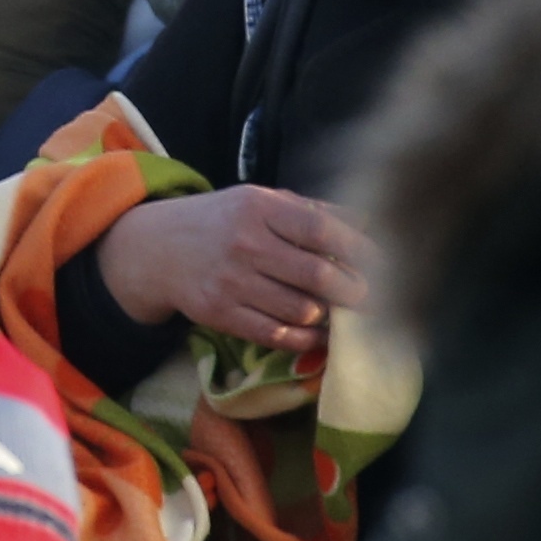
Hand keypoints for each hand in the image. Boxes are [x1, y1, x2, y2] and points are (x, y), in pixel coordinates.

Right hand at [95, 185, 374, 357]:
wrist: (157, 248)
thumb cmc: (222, 221)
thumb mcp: (260, 201)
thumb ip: (311, 210)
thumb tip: (366, 221)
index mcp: (258, 208)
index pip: (319, 229)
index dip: (357, 248)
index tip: (382, 260)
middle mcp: (245, 244)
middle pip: (315, 274)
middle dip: (353, 289)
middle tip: (371, 295)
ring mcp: (232, 282)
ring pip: (300, 309)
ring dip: (329, 315)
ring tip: (343, 313)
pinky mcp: (221, 314)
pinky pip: (276, 334)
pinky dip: (305, 338)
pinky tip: (318, 333)